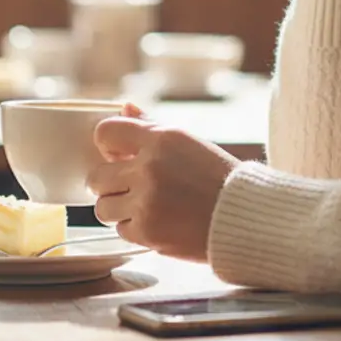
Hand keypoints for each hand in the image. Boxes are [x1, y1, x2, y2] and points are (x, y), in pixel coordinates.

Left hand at [90, 113, 237, 261]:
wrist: (244, 216)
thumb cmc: (218, 177)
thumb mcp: (187, 143)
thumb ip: (150, 127)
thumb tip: (125, 108)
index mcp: (161, 139)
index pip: (105, 132)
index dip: (106, 145)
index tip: (115, 156)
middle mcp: (149, 167)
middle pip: (96, 176)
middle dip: (109, 184)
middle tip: (129, 188)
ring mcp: (146, 201)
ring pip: (102, 207)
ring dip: (118, 209)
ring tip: (144, 207)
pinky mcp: (147, 232)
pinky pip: (120, 230)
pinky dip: (134, 228)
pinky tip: (157, 222)